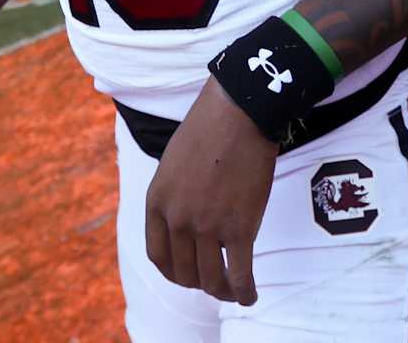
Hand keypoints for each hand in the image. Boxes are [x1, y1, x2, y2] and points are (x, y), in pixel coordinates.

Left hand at [144, 80, 278, 305]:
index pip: (158, 256)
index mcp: (157, 202)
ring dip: (223, 291)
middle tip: (215, 280)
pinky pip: (239, 275)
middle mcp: (177, 219)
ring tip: (234, 290)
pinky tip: (250, 295)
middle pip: (184, 273)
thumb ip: (174, 194)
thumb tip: (186, 220)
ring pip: (211, 280)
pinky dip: (244, 291)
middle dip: (200, 282)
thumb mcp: (173, 162)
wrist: (239, 112)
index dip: (174, 272)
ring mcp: (207, 226)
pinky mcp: (239, 229)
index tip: (188, 272)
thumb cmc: (210, 128)